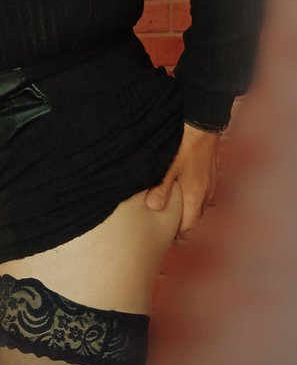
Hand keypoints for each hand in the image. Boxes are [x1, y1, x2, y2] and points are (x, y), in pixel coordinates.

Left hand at [144, 122, 220, 241]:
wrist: (204, 125)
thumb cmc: (186, 145)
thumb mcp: (170, 167)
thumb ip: (161, 189)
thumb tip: (153, 208)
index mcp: (195, 196)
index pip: (189, 226)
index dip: (178, 235)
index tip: (168, 238)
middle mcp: (206, 193)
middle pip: (196, 218)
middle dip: (184, 226)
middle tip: (170, 229)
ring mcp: (211, 183)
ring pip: (201, 206)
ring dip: (190, 211)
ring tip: (176, 213)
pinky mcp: (211, 173)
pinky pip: (204, 193)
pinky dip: (195, 198)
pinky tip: (186, 191)